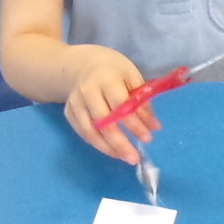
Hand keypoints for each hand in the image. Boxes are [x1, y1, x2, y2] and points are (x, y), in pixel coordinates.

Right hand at [62, 46, 160, 164]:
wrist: (80, 65)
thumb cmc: (113, 70)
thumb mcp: (132, 76)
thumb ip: (142, 101)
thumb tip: (154, 126)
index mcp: (106, 79)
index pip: (120, 106)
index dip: (134, 124)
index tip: (147, 138)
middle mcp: (87, 92)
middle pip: (103, 123)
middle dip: (120, 143)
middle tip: (134, 158)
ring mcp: (75, 104)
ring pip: (90, 132)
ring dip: (108, 149)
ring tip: (125, 158)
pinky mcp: (69, 113)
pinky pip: (83, 133)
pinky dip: (98, 144)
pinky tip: (112, 150)